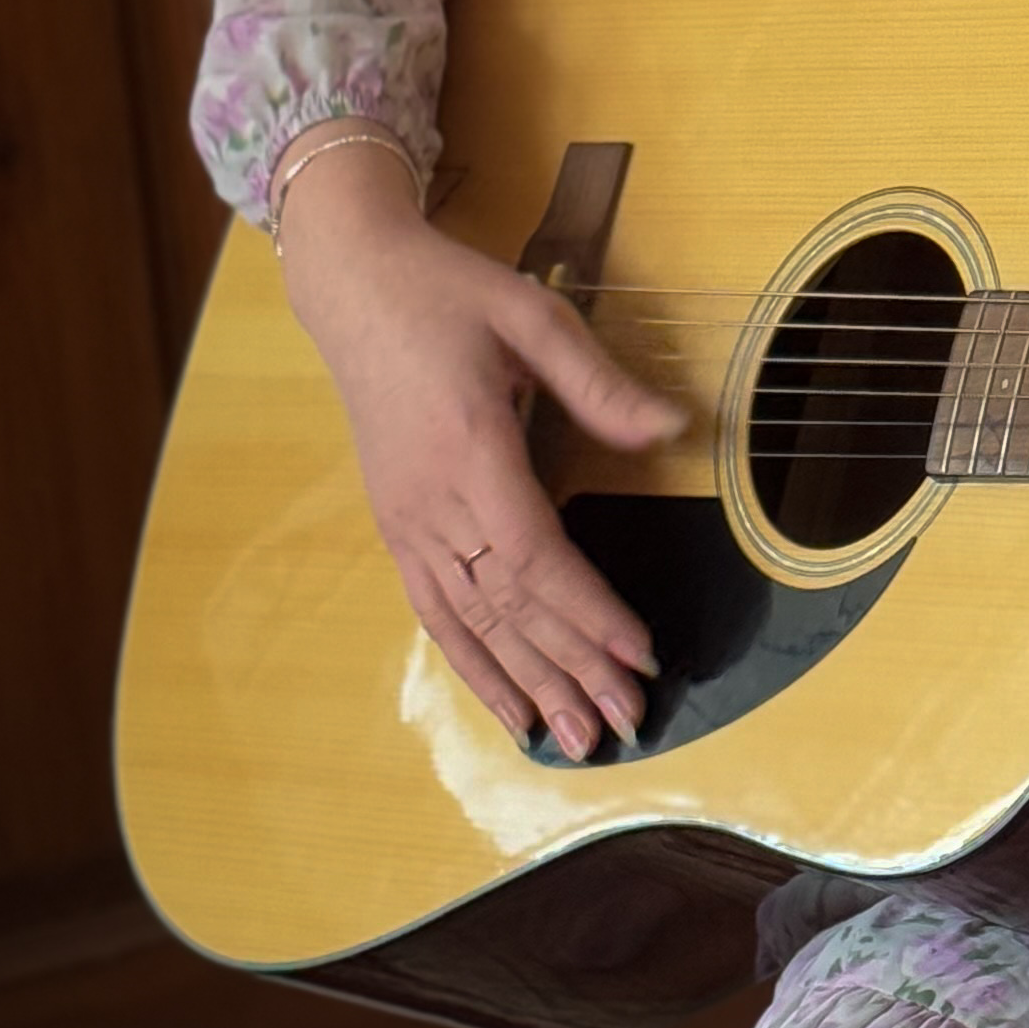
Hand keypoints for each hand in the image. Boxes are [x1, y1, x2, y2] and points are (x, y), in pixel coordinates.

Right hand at [272, 124, 684, 755]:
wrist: (354, 286)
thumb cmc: (448, 296)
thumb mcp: (532, 317)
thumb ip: (601, 384)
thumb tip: (674, 426)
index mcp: (468, 451)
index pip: (536, 556)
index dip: (589, 612)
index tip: (642, 652)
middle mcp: (430, 502)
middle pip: (508, 606)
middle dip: (573, 668)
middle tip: (628, 721)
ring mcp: (406, 521)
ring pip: (471, 623)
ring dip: (528, 685)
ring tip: (576, 740)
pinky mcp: (396, 527)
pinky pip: (436, 613)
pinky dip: (475, 666)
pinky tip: (511, 709)